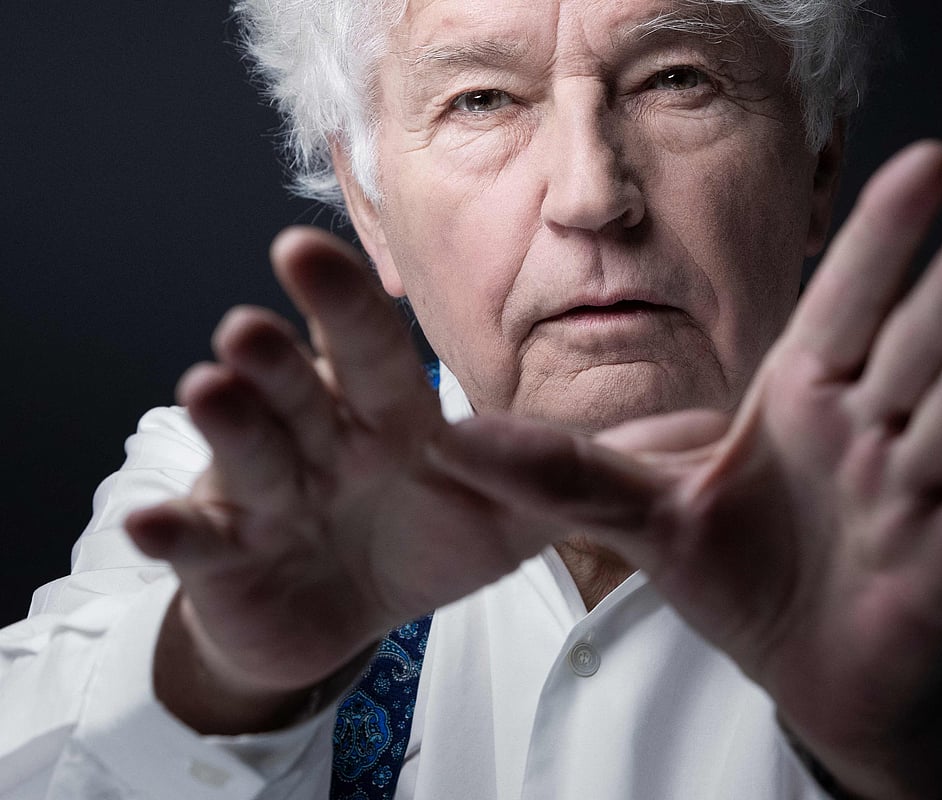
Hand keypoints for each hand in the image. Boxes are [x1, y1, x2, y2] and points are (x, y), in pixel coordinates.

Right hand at [126, 229, 558, 732]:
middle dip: (280, 353)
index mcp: (385, 416)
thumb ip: (570, 473)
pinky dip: (174, 535)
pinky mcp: (227, 558)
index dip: (342, 303)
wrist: (341, 611)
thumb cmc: (421, 539)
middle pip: (298, 385)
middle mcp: (317, 439)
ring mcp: (265, 496)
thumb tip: (682, 436)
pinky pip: (199, 544)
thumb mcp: (505, 513)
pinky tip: (152, 523)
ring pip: (247, 449)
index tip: (311, 248)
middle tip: (259, 316)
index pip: (369, 350)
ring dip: (230, 420)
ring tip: (211, 386)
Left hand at [433, 141, 941, 797]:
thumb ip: (560, 474)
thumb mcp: (642, 518)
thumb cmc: (735, 575)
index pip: (843, 307)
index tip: (927, 161)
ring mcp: (911, 493)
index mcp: (799, 401)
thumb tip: (448, 439)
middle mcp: (865, 432)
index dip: (882, 240)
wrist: (807, 664)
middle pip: (914, 345)